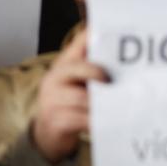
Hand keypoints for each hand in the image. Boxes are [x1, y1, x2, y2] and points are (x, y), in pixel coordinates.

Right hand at [30, 30, 107, 164]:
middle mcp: (54, 78)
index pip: (78, 43)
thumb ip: (92, 68)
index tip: (111, 33)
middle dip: (100, 74)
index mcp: (63, 65)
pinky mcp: (56, 122)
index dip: (93, 36)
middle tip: (117, 82)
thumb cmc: (68, 102)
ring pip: (83, 98)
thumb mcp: (75, 82)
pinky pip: (82, 119)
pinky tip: (107, 122)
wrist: (46, 132)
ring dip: (103, 103)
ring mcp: (52, 100)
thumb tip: (120, 58)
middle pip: (80, 68)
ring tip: (119, 105)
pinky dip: (96, 121)